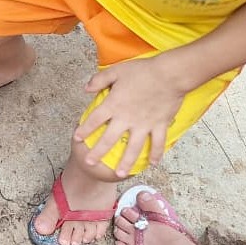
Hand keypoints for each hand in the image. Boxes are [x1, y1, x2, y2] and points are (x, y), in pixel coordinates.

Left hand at [74, 56, 187, 175]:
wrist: (169, 74)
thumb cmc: (142, 70)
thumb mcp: (116, 71)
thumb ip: (99, 80)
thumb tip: (85, 88)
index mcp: (113, 105)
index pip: (94, 120)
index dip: (84, 129)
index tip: (76, 138)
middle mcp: (126, 118)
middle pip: (108, 139)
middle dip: (97, 152)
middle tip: (89, 163)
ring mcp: (143, 124)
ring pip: (133, 148)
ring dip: (126, 162)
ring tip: (119, 173)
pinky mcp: (159, 125)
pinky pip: (157, 143)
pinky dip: (156, 154)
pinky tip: (152, 163)